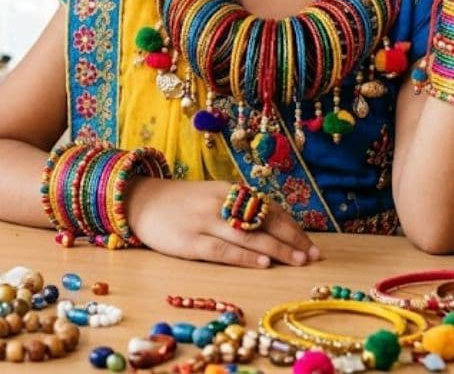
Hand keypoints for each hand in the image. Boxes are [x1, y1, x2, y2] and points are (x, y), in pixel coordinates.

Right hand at [125, 178, 320, 267]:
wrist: (139, 200)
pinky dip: (245, 256)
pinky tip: (263, 262)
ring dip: (277, 248)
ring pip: (248, 235)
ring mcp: (204, 222)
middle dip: (292, 239)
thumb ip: (238, 209)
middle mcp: (220, 203)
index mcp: (228, 190)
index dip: (292, 226)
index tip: (312, 243)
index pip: (268, 208)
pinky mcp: (189, 241)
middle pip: (264, 220)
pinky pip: (222, 250)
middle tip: (313, 255)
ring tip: (298, 260)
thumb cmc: (181, 203)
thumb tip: (274, 228)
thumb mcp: (212, 196)